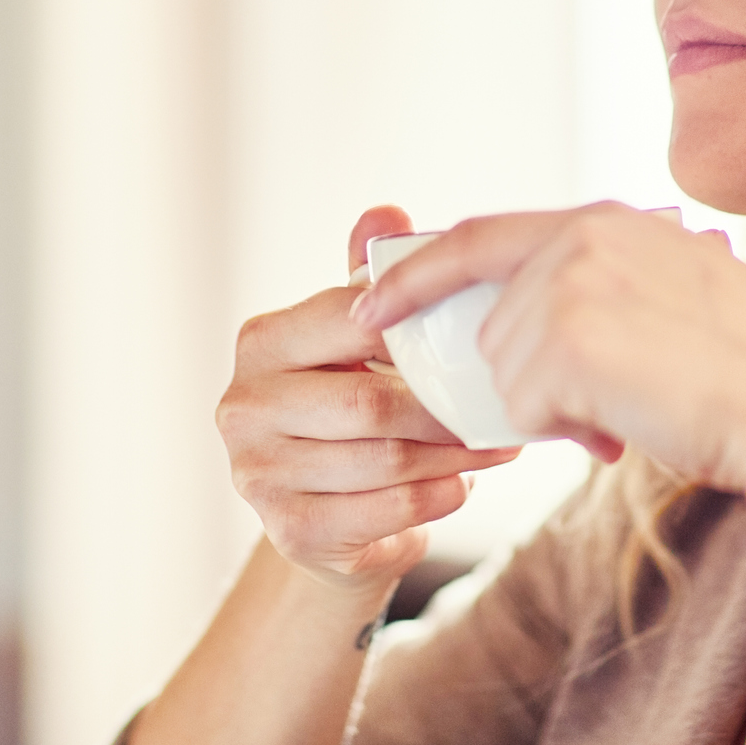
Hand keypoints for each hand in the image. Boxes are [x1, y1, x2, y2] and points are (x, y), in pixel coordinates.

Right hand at [215, 205, 520, 594]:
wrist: (326, 516)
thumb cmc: (348, 407)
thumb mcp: (354, 339)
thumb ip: (366, 277)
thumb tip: (386, 212)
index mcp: (262, 343)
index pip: (348, 321)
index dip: (416, 328)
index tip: (475, 332)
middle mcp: (243, 407)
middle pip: (369, 403)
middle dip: (446, 406)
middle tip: (502, 402)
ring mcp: (258, 475)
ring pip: (384, 460)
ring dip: (455, 455)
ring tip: (499, 443)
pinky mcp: (289, 532)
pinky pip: (385, 511)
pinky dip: (437, 498)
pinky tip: (462, 483)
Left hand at [351, 203, 745, 490]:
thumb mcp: (677, 301)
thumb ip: (605, 295)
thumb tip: (531, 337)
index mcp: (610, 221)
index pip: (483, 237)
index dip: (419, 271)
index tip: (372, 302)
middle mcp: (582, 238)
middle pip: (494, 324)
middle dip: (529, 378)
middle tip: (611, 402)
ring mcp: (570, 283)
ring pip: (505, 370)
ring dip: (556, 407)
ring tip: (635, 408)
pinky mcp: (566, 337)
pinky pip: (522, 408)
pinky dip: (564, 431)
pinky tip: (626, 424)